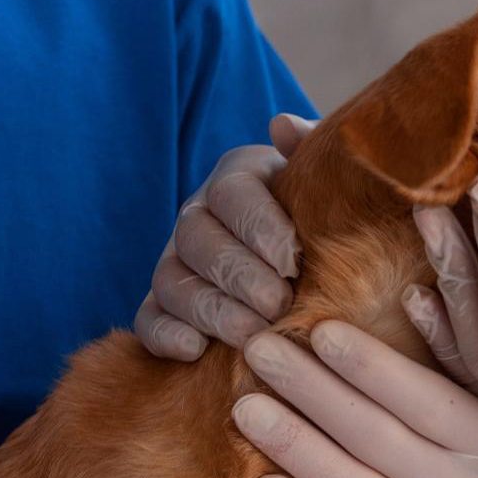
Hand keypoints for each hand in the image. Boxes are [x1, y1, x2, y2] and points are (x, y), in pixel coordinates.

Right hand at [135, 114, 314, 359]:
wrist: (311, 255)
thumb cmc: (326, 214)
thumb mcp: (329, 181)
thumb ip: (314, 152)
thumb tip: (283, 126)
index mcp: (238, 178)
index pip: (234, 194)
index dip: (259, 226)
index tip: (293, 257)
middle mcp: (199, 214)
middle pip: (199, 239)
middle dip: (239, 275)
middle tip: (279, 304)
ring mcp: (177, 260)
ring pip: (173, 281)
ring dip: (210, 310)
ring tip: (252, 334)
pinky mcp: (165, 304)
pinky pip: (148, 318)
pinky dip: (165, 335)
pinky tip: (196, 352)